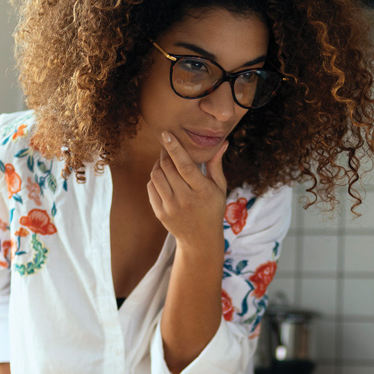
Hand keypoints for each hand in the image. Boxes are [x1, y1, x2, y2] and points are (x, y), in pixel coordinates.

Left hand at [147, 131, 228, 247]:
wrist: (200, 239)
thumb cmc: (212, 209)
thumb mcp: (219, 188)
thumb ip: (216, 165)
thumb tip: (223, 142)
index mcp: (203, 191)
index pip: (185, 166)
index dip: (174, 148)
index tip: (166, 134)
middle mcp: (185, 200)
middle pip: (168, 168)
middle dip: (165, 152)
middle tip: (167, 145)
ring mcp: (171, 207)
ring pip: (156, 175)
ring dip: (158, 163)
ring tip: (165, 160)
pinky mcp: (160, 212)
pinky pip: (151, 187)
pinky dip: (155, 177)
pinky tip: (163, 176)